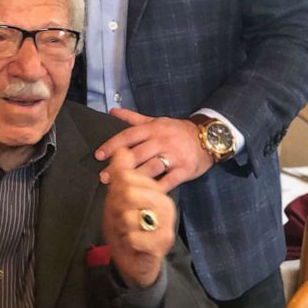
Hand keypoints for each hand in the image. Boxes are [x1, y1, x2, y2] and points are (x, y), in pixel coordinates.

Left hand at [95, 108, 212, 192]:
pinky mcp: (184, 170)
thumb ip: (133, 118)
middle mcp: (162, 141)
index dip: (112, 145)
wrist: (208, 138)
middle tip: (103, 176)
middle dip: (117, 166)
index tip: (99, 155)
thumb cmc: (177, 130)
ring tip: (119, 188)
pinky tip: (143, 196)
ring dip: (133, 179)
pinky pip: (168, 182)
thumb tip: (112, 111)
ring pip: (150, 168)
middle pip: (136, 154)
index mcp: (153, 129)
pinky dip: (155, 189)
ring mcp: (174, 156)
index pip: (128, 136)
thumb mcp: (156, 121)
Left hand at [102, 148, 175, 287]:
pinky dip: (127, 242)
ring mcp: (167, 222)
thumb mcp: (118, 198)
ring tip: (128, 231)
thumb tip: (121, 150)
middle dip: (116, 209)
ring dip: (120, 226)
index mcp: (155, 188)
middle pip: (128, 192)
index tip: (118, 203)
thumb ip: (120, 174)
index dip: (114, 192)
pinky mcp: (164, 241)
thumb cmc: (126, 226)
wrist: (134, 260)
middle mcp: (165, 202)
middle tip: (121, 219)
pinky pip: (133, 236)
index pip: (125, 176)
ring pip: (129, 215)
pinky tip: (134, 244)